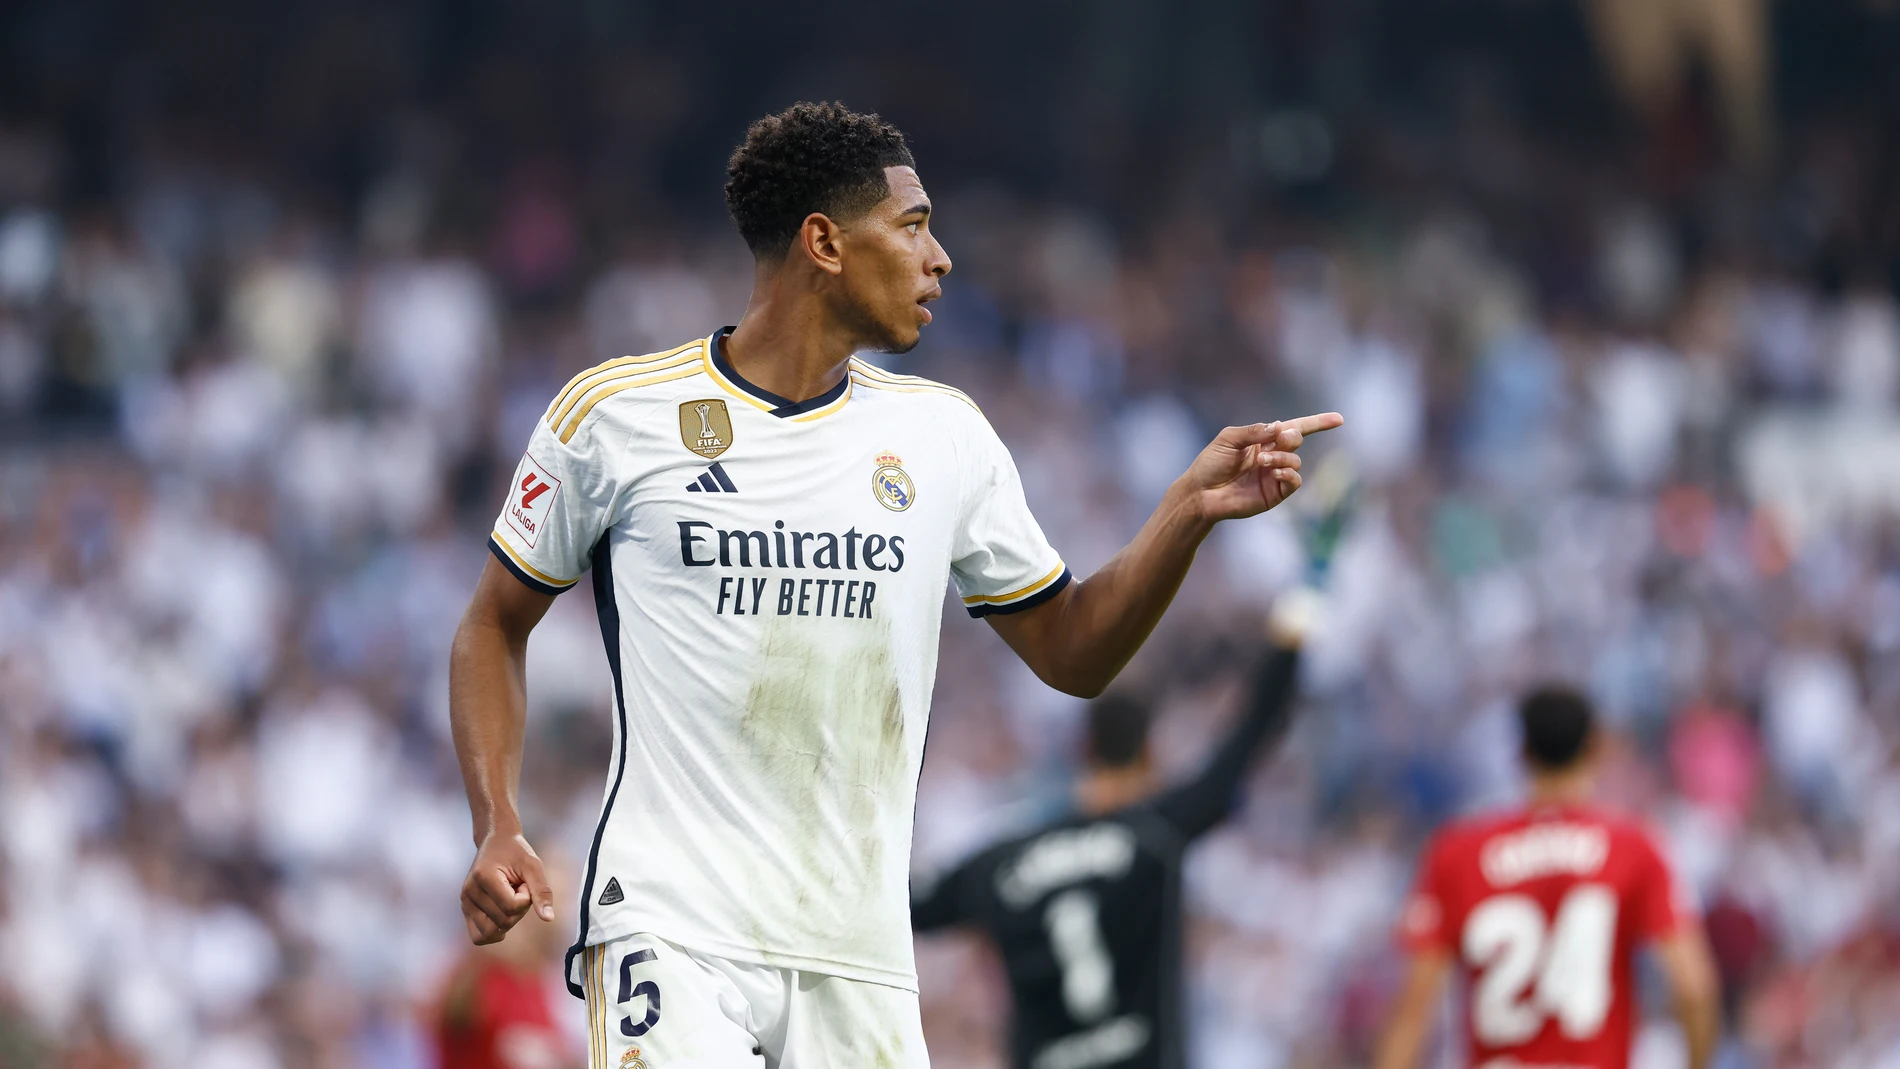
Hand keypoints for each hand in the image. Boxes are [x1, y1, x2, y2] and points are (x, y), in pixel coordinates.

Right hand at [461, 831, 556, 944]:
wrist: (496, 841)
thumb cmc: (515, 851)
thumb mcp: (533, 865)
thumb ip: (542, 891)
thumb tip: (548, 918)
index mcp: (483, 877)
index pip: (510, 907)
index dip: (526, 898)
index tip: (523, 882)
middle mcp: (469, 892)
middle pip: (502, 922)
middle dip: (518, 909)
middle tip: (516, 888)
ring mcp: (465, 903)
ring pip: (490, 933)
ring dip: (507, 920)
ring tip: (508, 899)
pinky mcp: (466, 910)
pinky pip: (478, 936)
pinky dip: (495, 932)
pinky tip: (503, 915)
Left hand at [1178, 413, 1343, 522]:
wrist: (1201, 493)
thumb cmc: (1210, 464)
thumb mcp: (1228, 439)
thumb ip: (1253, 431)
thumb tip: (1279, 427)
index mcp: (1262, 439)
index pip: (1294, 428)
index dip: (1317, 423)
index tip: (1339, 419)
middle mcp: (1272, 456)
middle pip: (1296, 440)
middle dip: (1291, 437)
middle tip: (1279, 439)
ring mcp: (1274, 475)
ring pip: (1296, 462)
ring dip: (1283, 458)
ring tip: (1263, 461)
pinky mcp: (1274, 493)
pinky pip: (1294, 482)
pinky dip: (1289, 474)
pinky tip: (1274, 473)